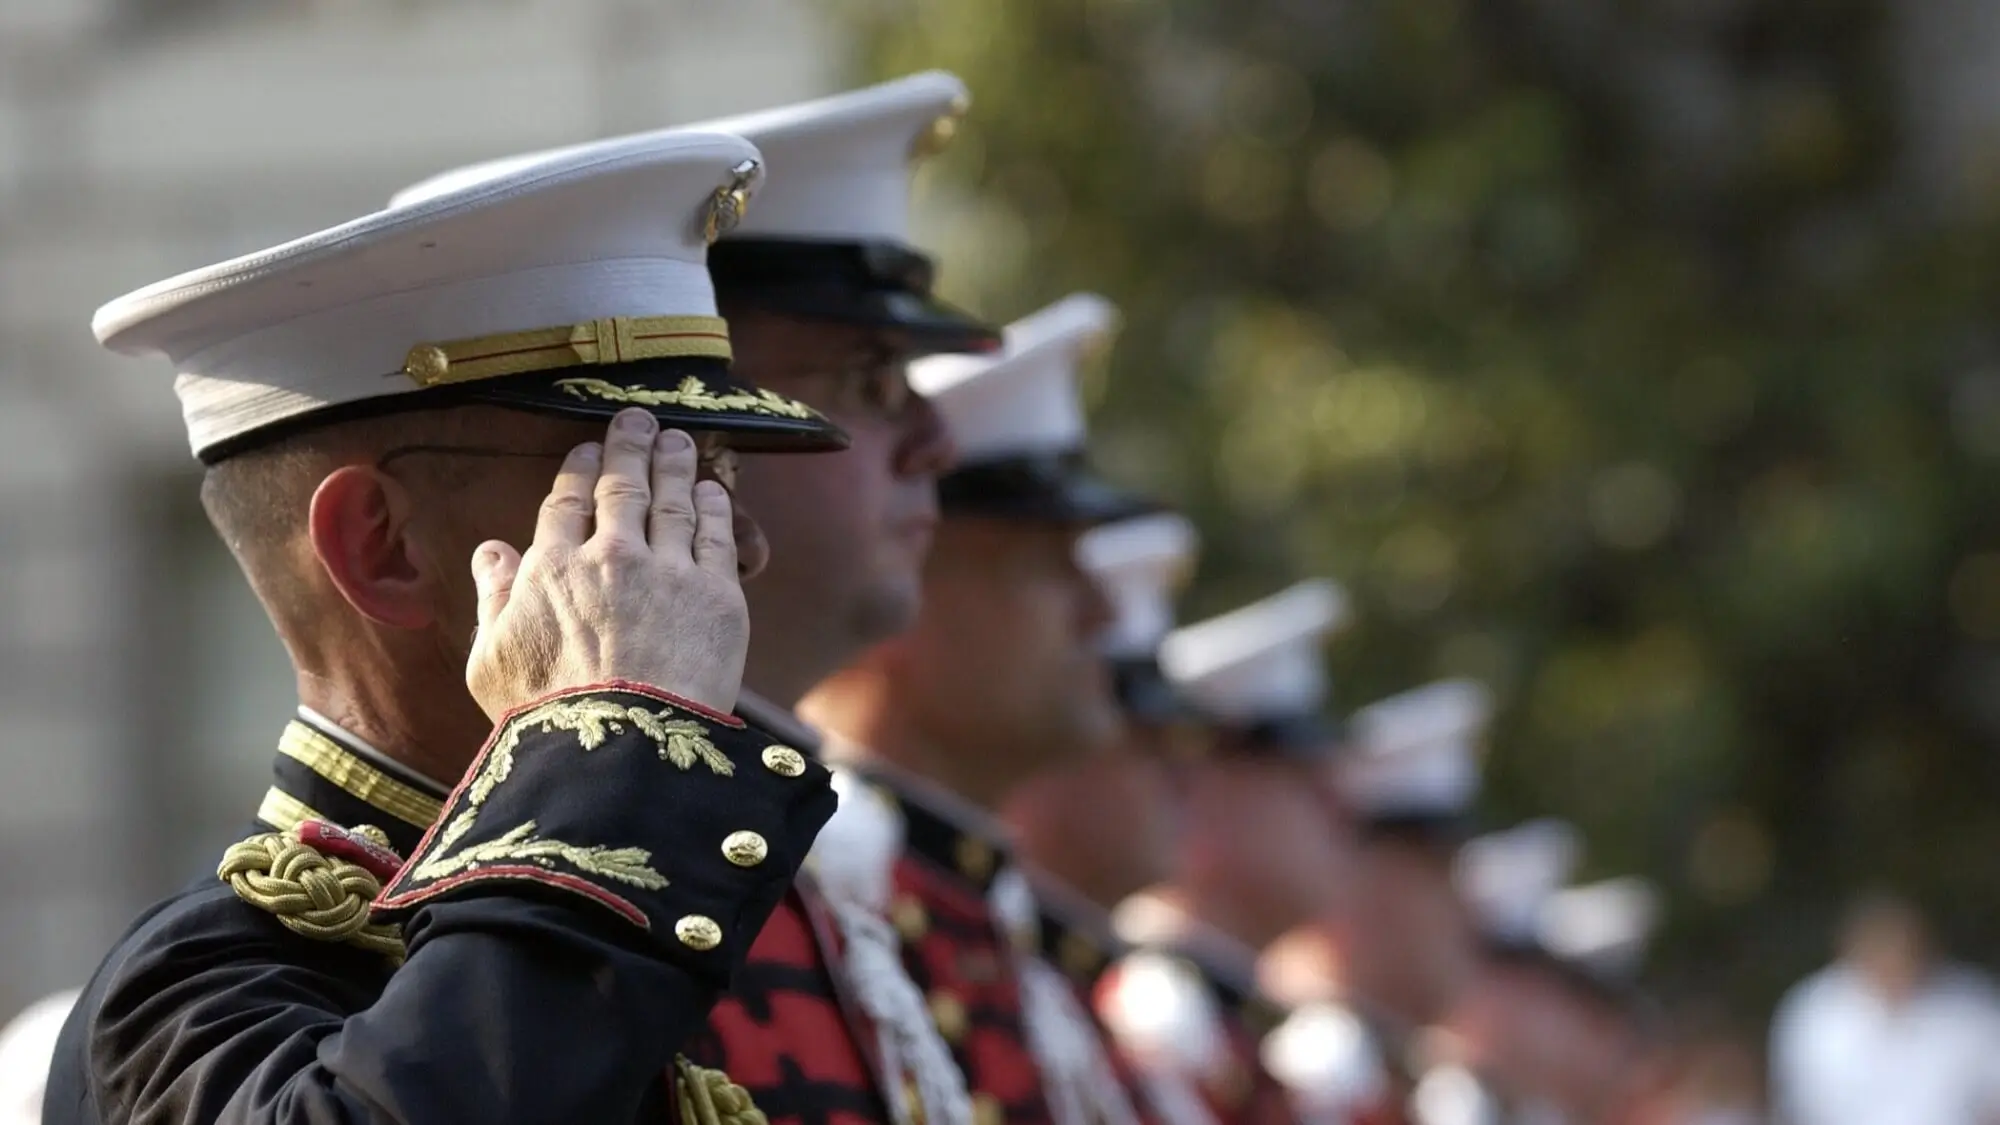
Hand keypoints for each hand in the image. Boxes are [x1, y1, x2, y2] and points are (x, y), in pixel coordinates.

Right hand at [465, 409, 748, 717]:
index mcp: (551, 568)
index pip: (566, 502)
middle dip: (629, 446)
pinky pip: (715, 534)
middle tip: (639, 420)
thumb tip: (491, 551)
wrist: (622, 747)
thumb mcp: (491, 662)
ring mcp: (667, 570)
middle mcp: (610, 555)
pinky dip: (713, 505)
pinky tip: (712, 489)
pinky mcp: (716, 593)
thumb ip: (491, 599)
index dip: (578, 470)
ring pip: (672, 500)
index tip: (587, 448)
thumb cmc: (547, 717)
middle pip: (622, 485)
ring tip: (679, 441)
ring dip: (675, 464)